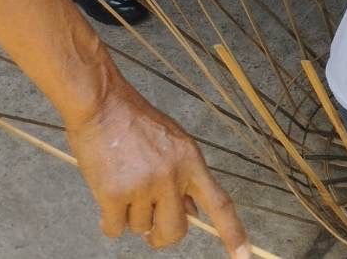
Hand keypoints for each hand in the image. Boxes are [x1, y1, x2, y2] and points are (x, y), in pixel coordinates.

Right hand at [67, 80, 250, 255]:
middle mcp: (172, 175)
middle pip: (176, 230)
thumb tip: (192, 210)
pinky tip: (106, 195)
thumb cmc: (133, 120)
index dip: (233, 232)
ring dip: (131, 216)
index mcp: (190, 160)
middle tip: (150, 228)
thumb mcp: (172, 142)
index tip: (245, 257)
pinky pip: (115, 229)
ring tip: (122, 184)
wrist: (101, 103)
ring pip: (141, 228)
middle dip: (161, 235)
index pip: (219, 203)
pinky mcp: (116, 194)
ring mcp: (145, 185)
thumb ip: (183, 175)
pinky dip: (108, 220)